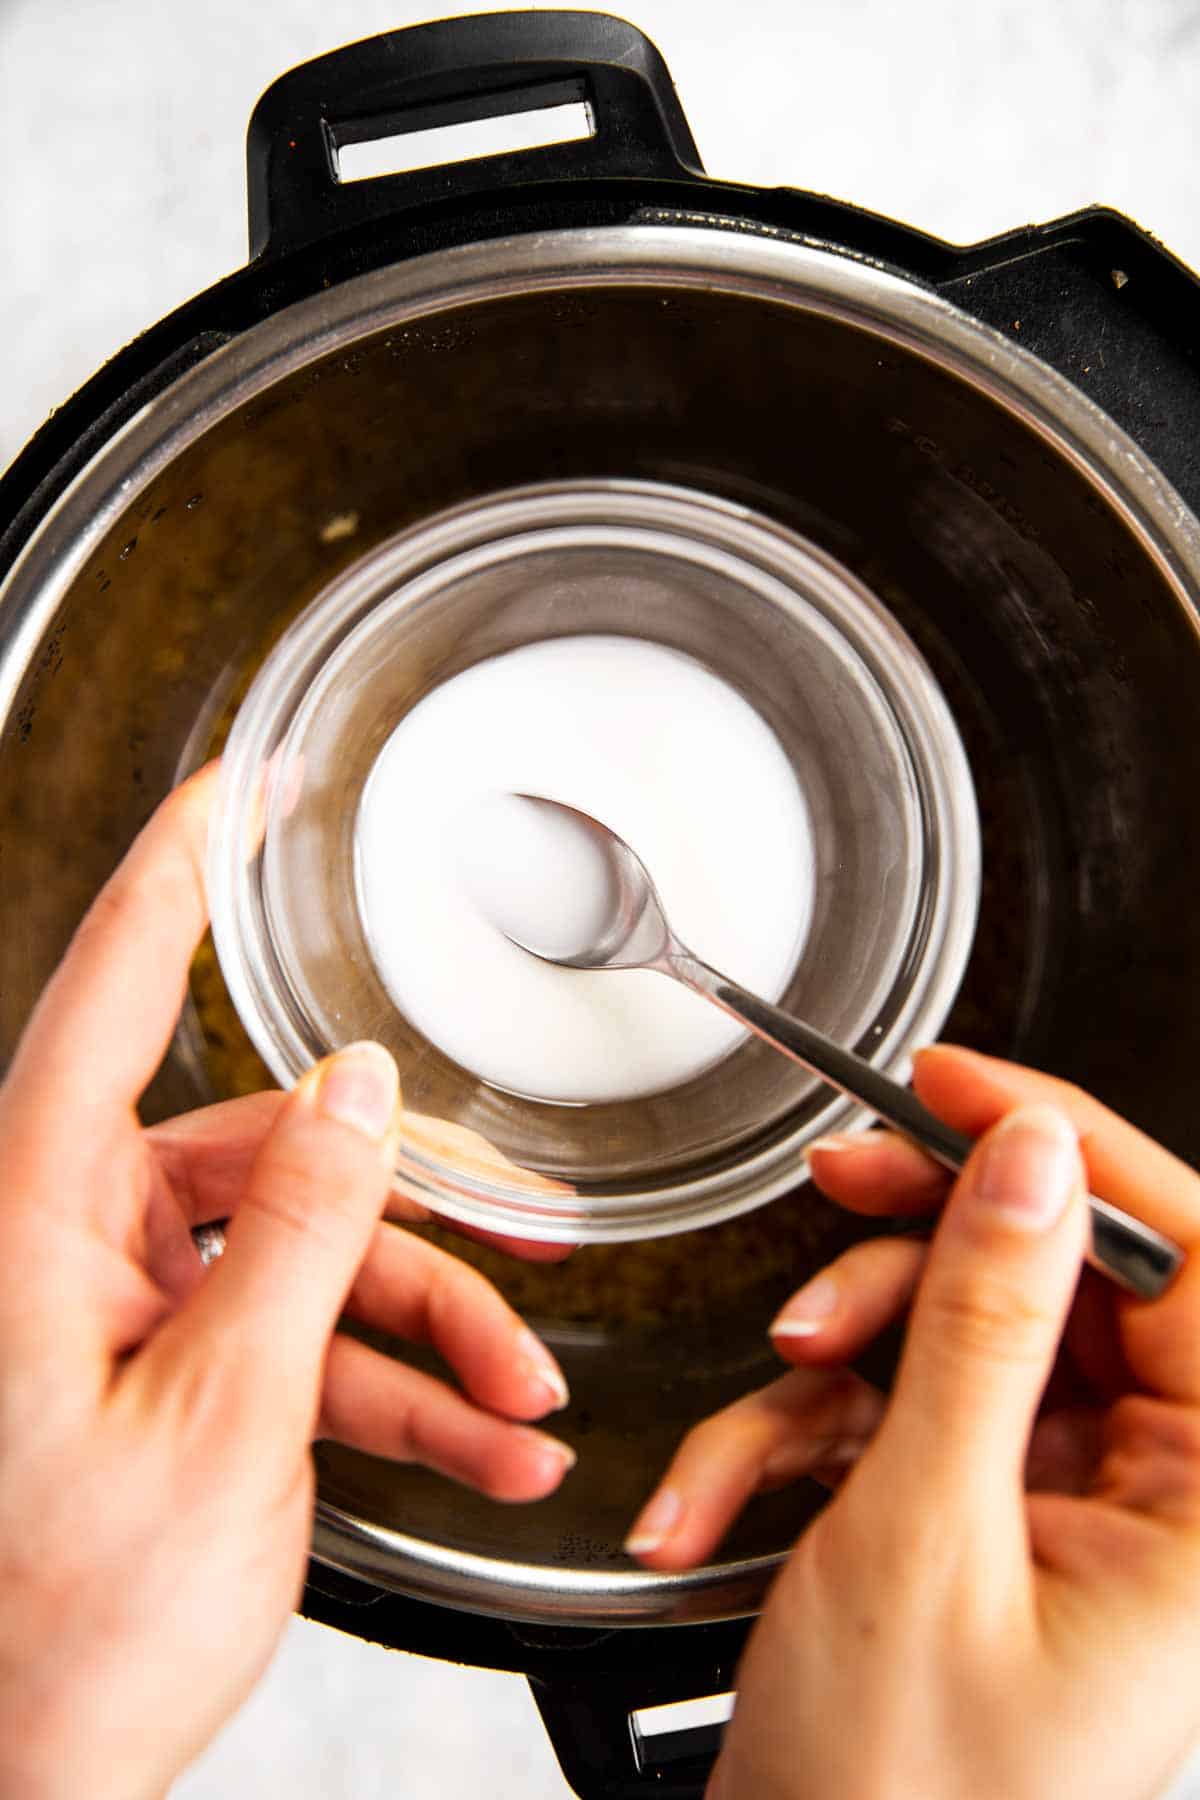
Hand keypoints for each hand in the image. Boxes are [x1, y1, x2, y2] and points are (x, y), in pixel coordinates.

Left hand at [0, 768, 573, 1799]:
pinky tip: (479, 1443)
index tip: (247, 784)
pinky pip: (302, 1342)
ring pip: (313, 1262)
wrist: (41, 1782)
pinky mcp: (172, 1368)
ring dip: (432, 1335)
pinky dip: (395, 1391)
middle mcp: (75, 1243)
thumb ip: (300, 1230)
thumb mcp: (229, 1418)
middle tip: (536, 1257)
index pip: (115, 988)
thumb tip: (357, 1091)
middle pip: (280, 1164)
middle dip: (422, 1231)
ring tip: (523, 1407)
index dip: (184, 869)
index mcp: (37, 1219)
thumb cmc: (67, 1635)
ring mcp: (127, 1309)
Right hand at [628, 1048, 1199, 1799]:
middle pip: (1063, 1279)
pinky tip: (723, 1496)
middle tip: (840, 1184)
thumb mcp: (924, 1535)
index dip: (1076, 1150)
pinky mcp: (986, 1523)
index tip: (962, 1085)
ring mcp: (1068, 1512)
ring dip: (839, 1354)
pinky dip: (798, 1440)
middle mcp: (1156, 1504)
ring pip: (967, 1334)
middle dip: (927, 1242)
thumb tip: (1032, 1160)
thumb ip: (985, 1326)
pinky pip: (902, 1416)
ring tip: (766, 1391)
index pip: (1187, 1263)